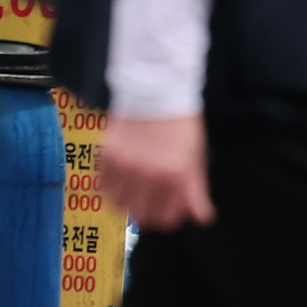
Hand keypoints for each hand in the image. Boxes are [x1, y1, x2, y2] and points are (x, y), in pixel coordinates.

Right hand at [98, 113, 214, 231]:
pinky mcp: (108, 155)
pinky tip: (122, 173)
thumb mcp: (195, 155)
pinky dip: (111, 185)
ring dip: (128, 199)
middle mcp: (149, 174)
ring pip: (120, 205)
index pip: (168, 219)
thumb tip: (203, 219)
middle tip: (152, 195)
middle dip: (149, 209)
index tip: (169, 204)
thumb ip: (197, 190)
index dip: (170, 213)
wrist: (157, 88)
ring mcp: (126, 165)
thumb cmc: (180, 122)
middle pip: (142, 217)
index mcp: (175, 175)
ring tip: (136, 183)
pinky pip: (103, 186)